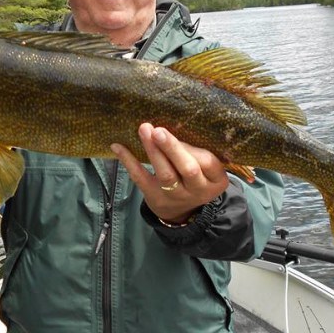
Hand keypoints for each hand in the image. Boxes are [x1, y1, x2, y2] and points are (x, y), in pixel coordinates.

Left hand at [111, 123, 228, 224]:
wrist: (182, 211)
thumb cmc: (195, 178)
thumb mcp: (207, 169)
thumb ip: (198, 152)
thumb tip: (175, 121)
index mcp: (215, 180)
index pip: (208, 163)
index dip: (192, 148)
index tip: (180, 129)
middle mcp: (197, 190)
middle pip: (188, 169)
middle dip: (173, 149)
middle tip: (159, 131)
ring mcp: (176, 195)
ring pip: (165, 174)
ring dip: (153, 151)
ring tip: (145, 130)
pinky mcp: (155, 197)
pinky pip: (140, 178)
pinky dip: (128, 161)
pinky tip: (118, 146)